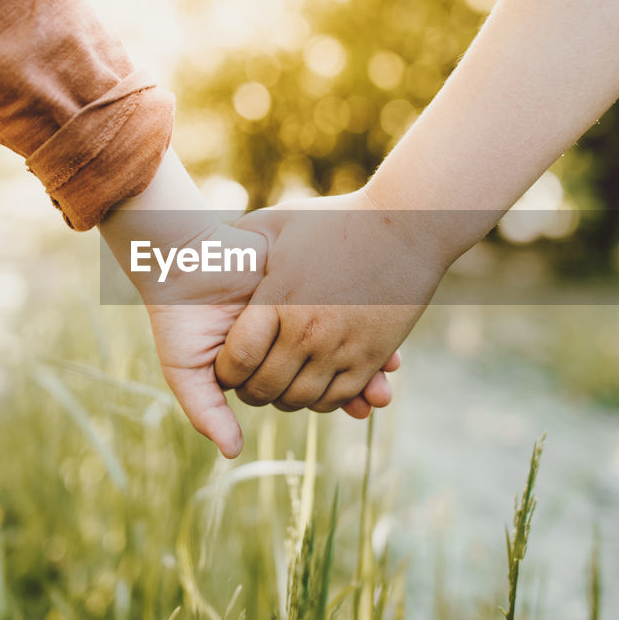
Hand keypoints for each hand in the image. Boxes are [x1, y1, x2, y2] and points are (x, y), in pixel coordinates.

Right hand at [141, 222, 383, 458]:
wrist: (179, 261)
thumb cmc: (177, 318)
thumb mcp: (187, 371)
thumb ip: (207, 411)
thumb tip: (233, 453)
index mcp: (263, 359)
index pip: (309, 385)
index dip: (336, 398)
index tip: (362, 410)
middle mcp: (283, 334)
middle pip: (333, 362)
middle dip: (361, 380)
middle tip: (381, 398)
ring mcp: (294, 305)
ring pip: (342, 333)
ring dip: (369, 353)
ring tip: (388, 373)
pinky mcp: (300, 280)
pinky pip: (340, 299)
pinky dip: (363, 316)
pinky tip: (384, 330)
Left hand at [215, 191, 445, 412]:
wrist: (407, 226)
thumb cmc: (337, 219)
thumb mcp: (279, 222)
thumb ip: (242, 241)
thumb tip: (211, 251)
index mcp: (278, 302)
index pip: (237, 360)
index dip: (226, 371)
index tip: (226, 366)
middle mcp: (308, 333)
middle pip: (265, 389)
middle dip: (249, 391)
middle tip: (248, 382)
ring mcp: (342, 348)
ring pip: (301, 400)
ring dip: (284, 399)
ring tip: (279, 383)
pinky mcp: (372, 357)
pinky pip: (338, 398)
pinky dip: (321, 400)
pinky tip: (312, 382)